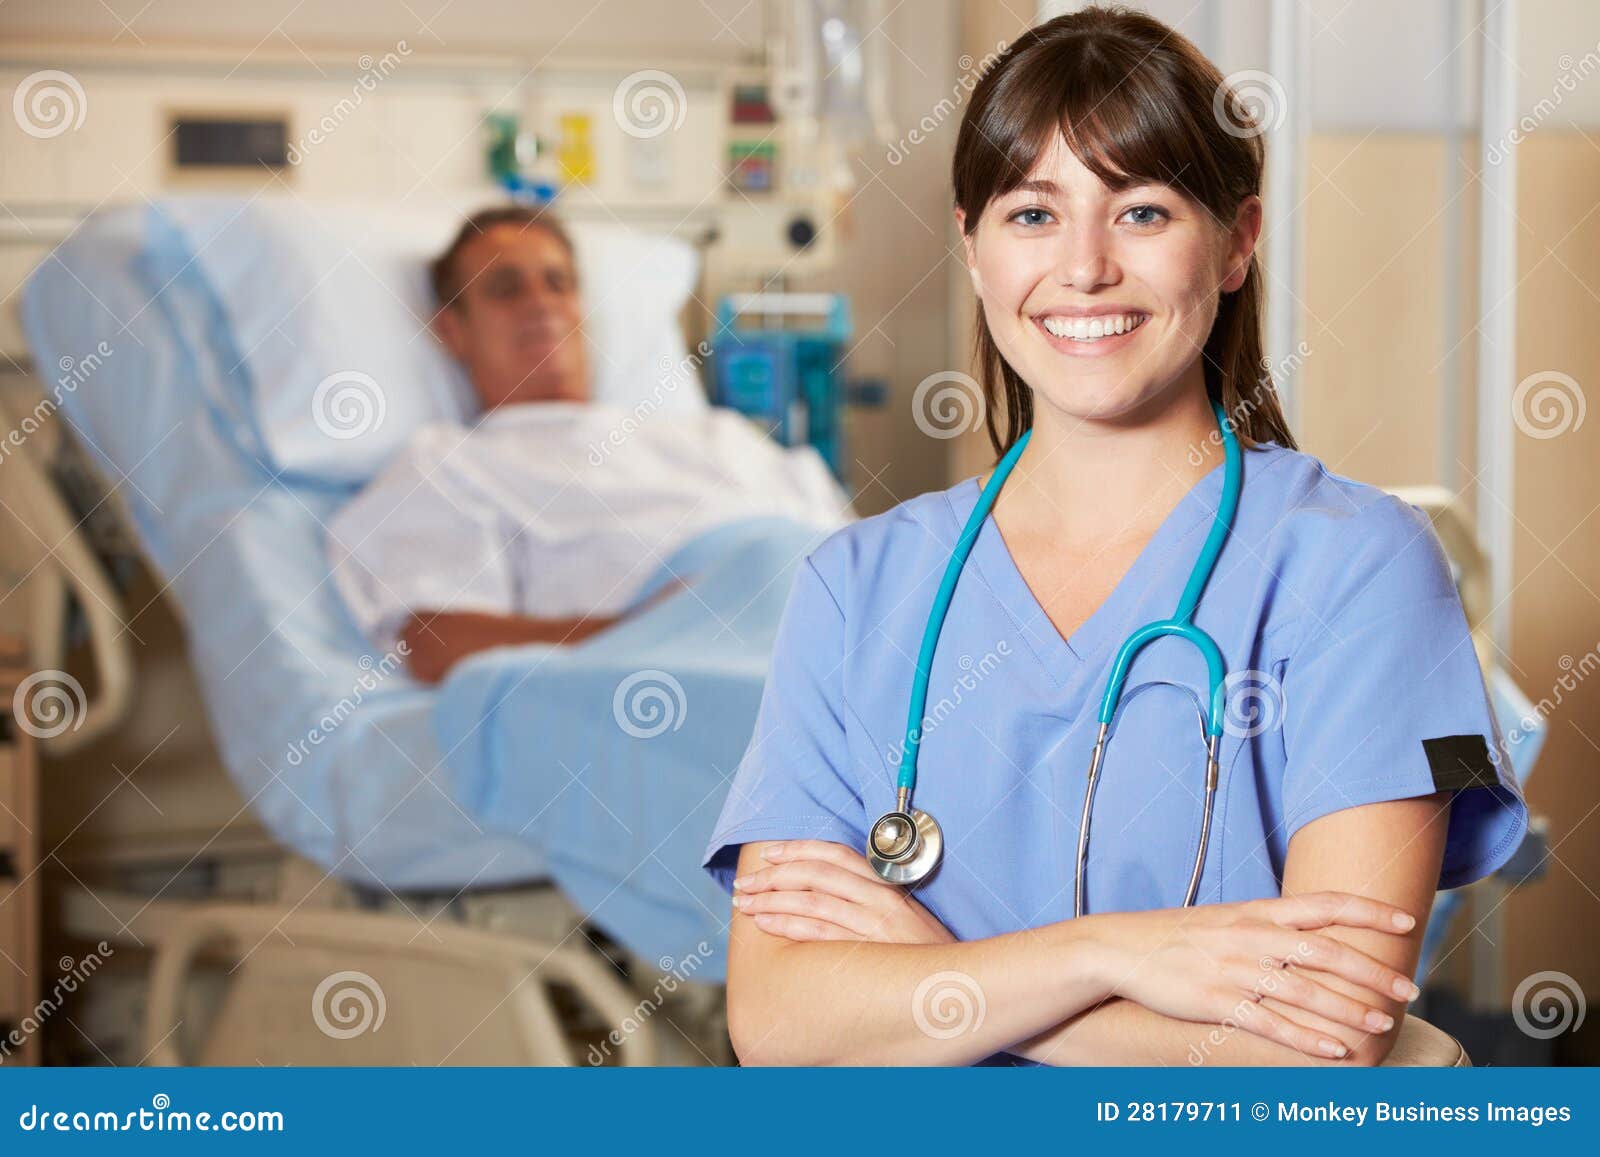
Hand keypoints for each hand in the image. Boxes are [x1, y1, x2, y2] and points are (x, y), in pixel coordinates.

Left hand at [731, 840, 954, 944]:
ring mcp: (875, 924)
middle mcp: (879, 898)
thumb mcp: (902, 918)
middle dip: (774, 876)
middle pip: (816, 874)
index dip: (798, 849)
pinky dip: (789, 925)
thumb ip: (869, 902)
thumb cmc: (927, 956)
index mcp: (885, 885)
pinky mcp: (870, 951)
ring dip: (772, 900)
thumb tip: (828, 895)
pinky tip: (767, 924)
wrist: (961, 986)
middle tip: (745, 884)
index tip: (769, 854)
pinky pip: (821, 932)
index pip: (835, 853)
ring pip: (812, 901)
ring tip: (746, 904)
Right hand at [1092, 893, 1421, 1059]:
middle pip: (1324, 951)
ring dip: (1347, 1009)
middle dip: (1371, 970)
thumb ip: (1270, 927)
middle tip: (1408, 988)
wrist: (1120, 948)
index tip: (1407, 921)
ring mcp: (1233, 969)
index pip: (1324, 904)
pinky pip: (1269, 1023)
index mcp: (1256, 912)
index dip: (1368, 911)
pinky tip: (1334, 1051)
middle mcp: (1250, 936)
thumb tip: (1315, 936)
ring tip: (1381, 1024)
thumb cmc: (1178, 936)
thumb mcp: (1227, 920)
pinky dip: (1305, 1039)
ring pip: (1303, 991)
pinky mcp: (1215, 1001)